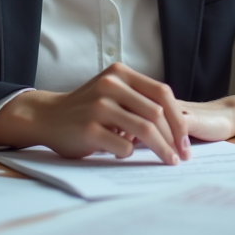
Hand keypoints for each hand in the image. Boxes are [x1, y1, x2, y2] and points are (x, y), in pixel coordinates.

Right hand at [0, 63, 190, 164]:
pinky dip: (130, 153)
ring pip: (145, 130)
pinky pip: (124, 146)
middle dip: (175, 138)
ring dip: (162, 149)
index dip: (179, 118)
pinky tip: (124, 154)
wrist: (47, 116)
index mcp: (120, 74)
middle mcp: (110, 86)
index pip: (162, 93)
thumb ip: (139, 100)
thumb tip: (180, 126)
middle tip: (182, 155)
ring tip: (169, 160)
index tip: (186, 139)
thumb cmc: (86, 109)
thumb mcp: (112, 92)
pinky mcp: (89, 129)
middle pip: (157, 113)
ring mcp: (99, 107)